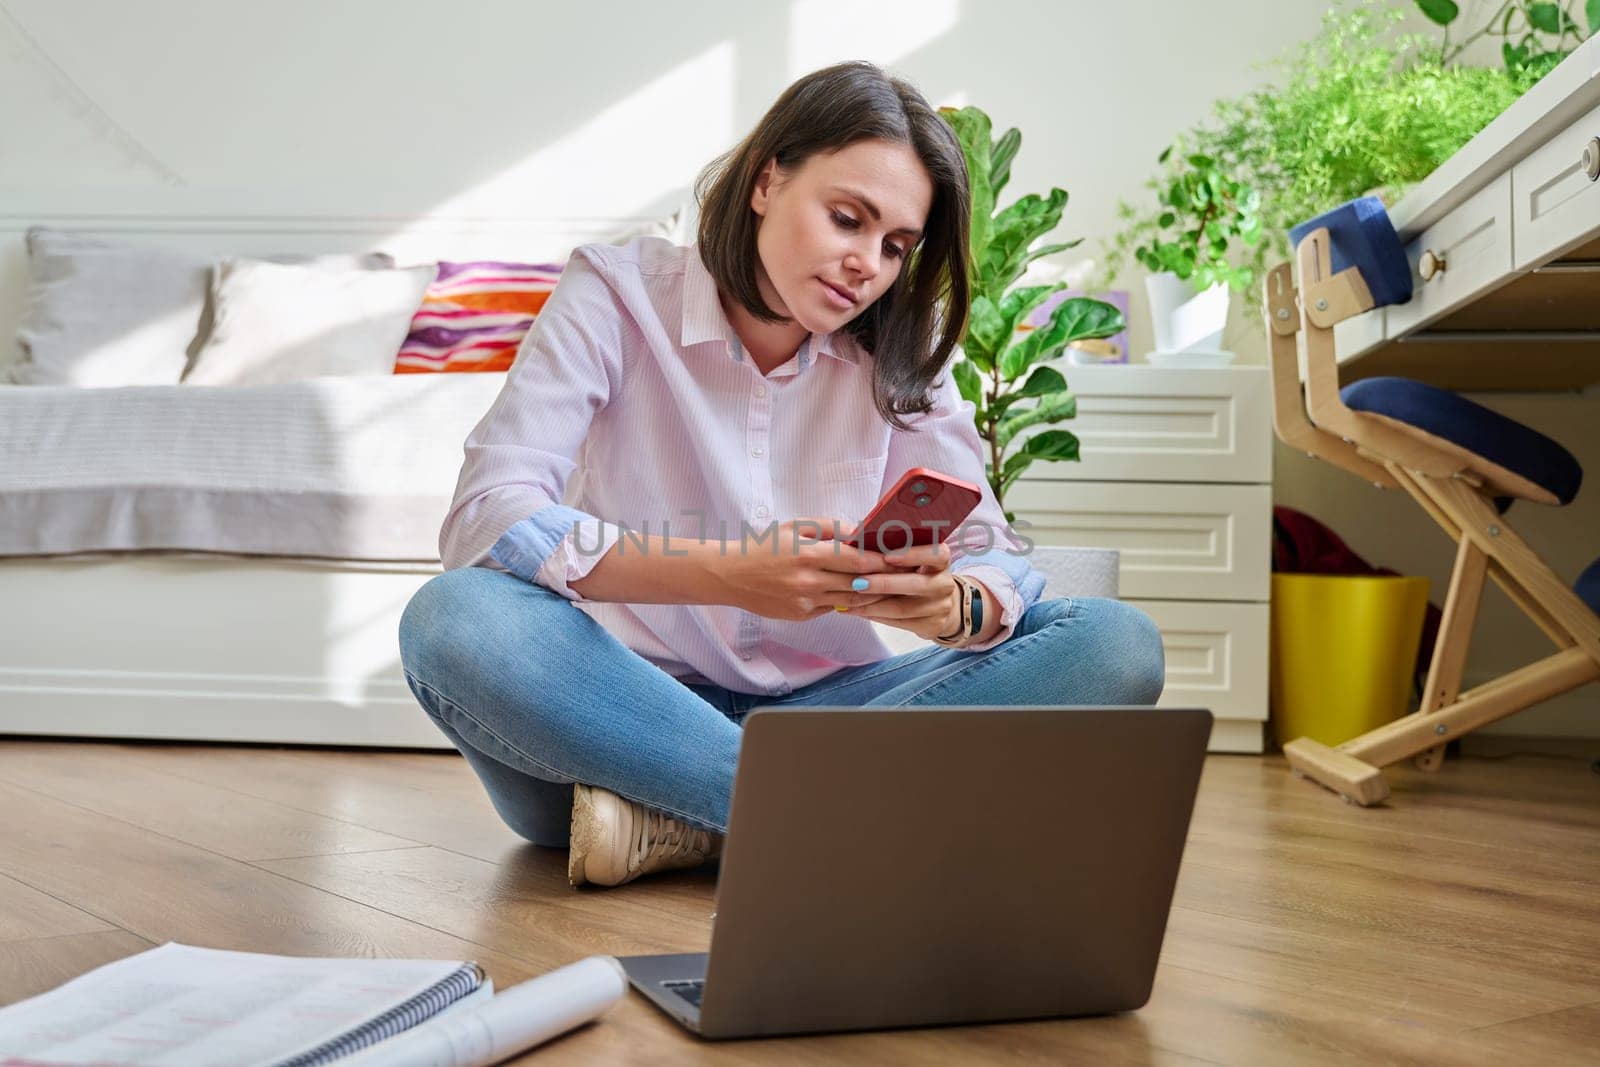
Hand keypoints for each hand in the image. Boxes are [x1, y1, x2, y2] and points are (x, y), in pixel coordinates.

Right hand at [715, 517, 896, 621]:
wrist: (731, 576)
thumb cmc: (764, 547)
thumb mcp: (795, 527)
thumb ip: (829, 527)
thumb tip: (859, 531)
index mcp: (809, 555)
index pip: (856, 560)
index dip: (881, 560)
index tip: (898, 557)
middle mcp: (809, 581)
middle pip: (858, 583)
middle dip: (883, 578)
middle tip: (902, 573)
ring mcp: (806, 602)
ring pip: (849, 600)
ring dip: (870, 593)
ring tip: (887, 585)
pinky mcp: (802, 615)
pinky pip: (833, 608)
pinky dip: (846, 601)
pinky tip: (857, 593)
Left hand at [838, 541, 962, 640]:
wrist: (938, 603)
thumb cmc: (914, 572)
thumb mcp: (911, 557)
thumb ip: (891, 547)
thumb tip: (855, 538)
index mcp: (941, 560)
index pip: (936, 553)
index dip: (913, 554)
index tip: (887, 556)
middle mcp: (944, 583)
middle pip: (915, 584)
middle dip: (883, 584)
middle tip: (856, 582)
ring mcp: (940, 607)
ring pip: (903, 608)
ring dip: (872, 605)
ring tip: (848, 601)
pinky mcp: (932, 626)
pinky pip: (899, 623)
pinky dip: (875, 616)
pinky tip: (857, 611)